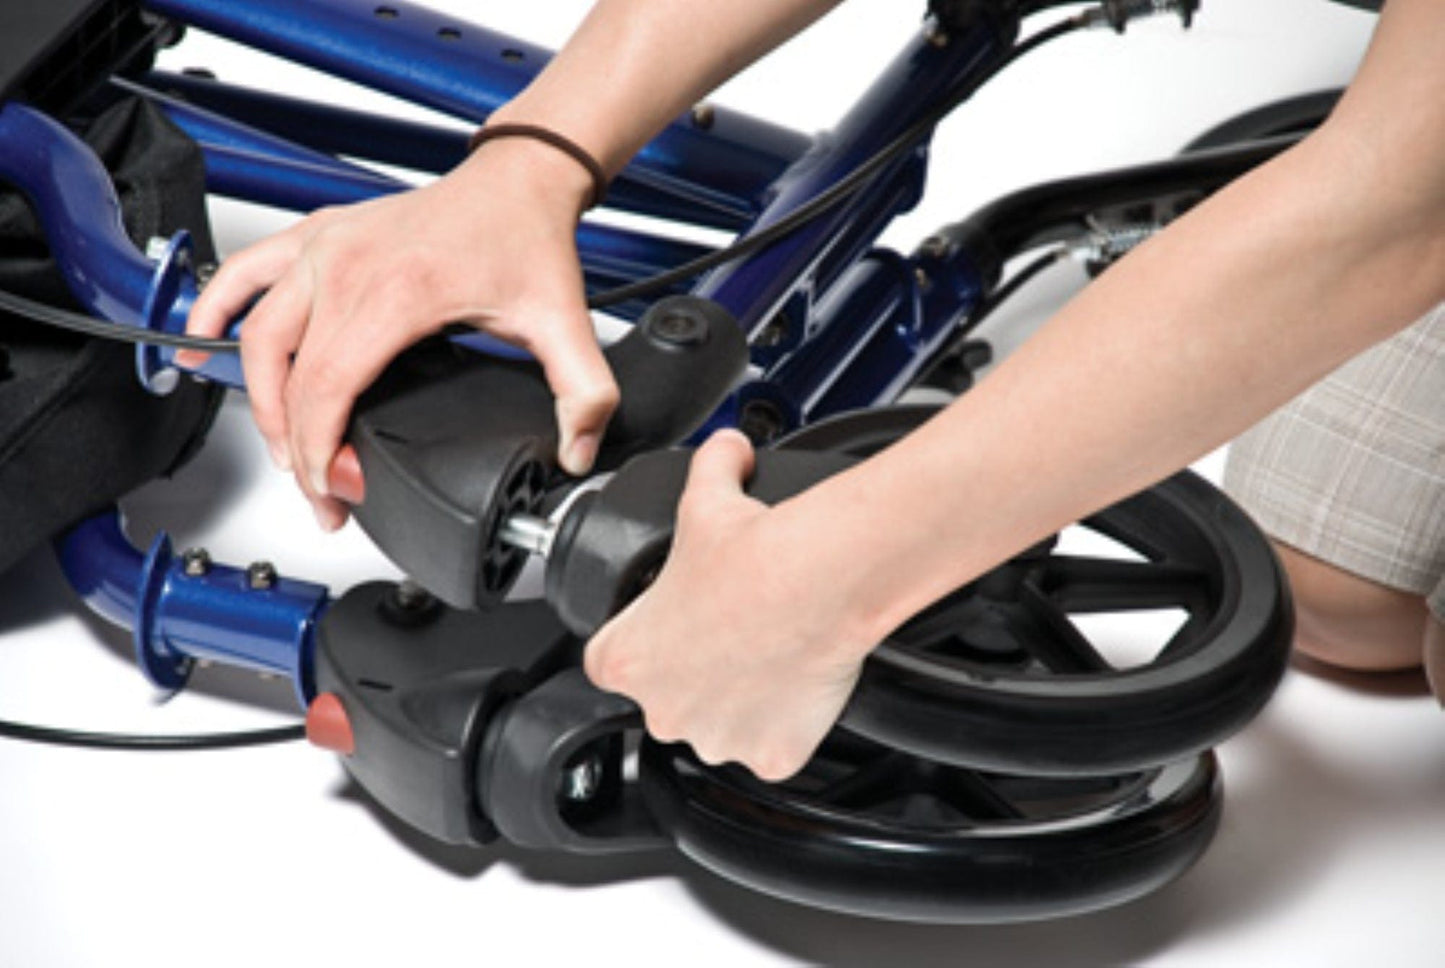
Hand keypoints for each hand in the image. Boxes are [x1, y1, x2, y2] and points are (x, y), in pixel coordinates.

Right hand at [180, 137, 617, 529]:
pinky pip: (244, 273)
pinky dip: (217, 307)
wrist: (516, 180)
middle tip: (323, 489)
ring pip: (258, 335)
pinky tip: (201, 341)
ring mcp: (325, 248)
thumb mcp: (564, 324)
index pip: (330, 389)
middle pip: (289, 376)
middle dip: (297, 448)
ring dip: (259, 399)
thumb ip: (583, 395)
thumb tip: (576, 452)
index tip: (337, 492)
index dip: (322, 453)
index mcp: (397, 294)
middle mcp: (348, 267)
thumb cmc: (526, 239)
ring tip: (283, 447)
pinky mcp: (317, 236)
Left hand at [583, 430, 875, 780]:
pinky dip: (788, 724)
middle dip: (700, 674)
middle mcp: (662, 710)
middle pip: (672, 700)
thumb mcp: (708, 498)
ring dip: (741, 701)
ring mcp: (718, 738)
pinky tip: (798, 682)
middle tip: (735, 633)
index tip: (682, 625)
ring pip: (723, 726)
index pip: (617, 663)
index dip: (650, 642)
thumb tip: (724, 449)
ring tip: (769, 653)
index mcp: (625, 660)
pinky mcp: (772, 756)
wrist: (819, 579)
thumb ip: (706, 469)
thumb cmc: (755, 552)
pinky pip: (774, 747)